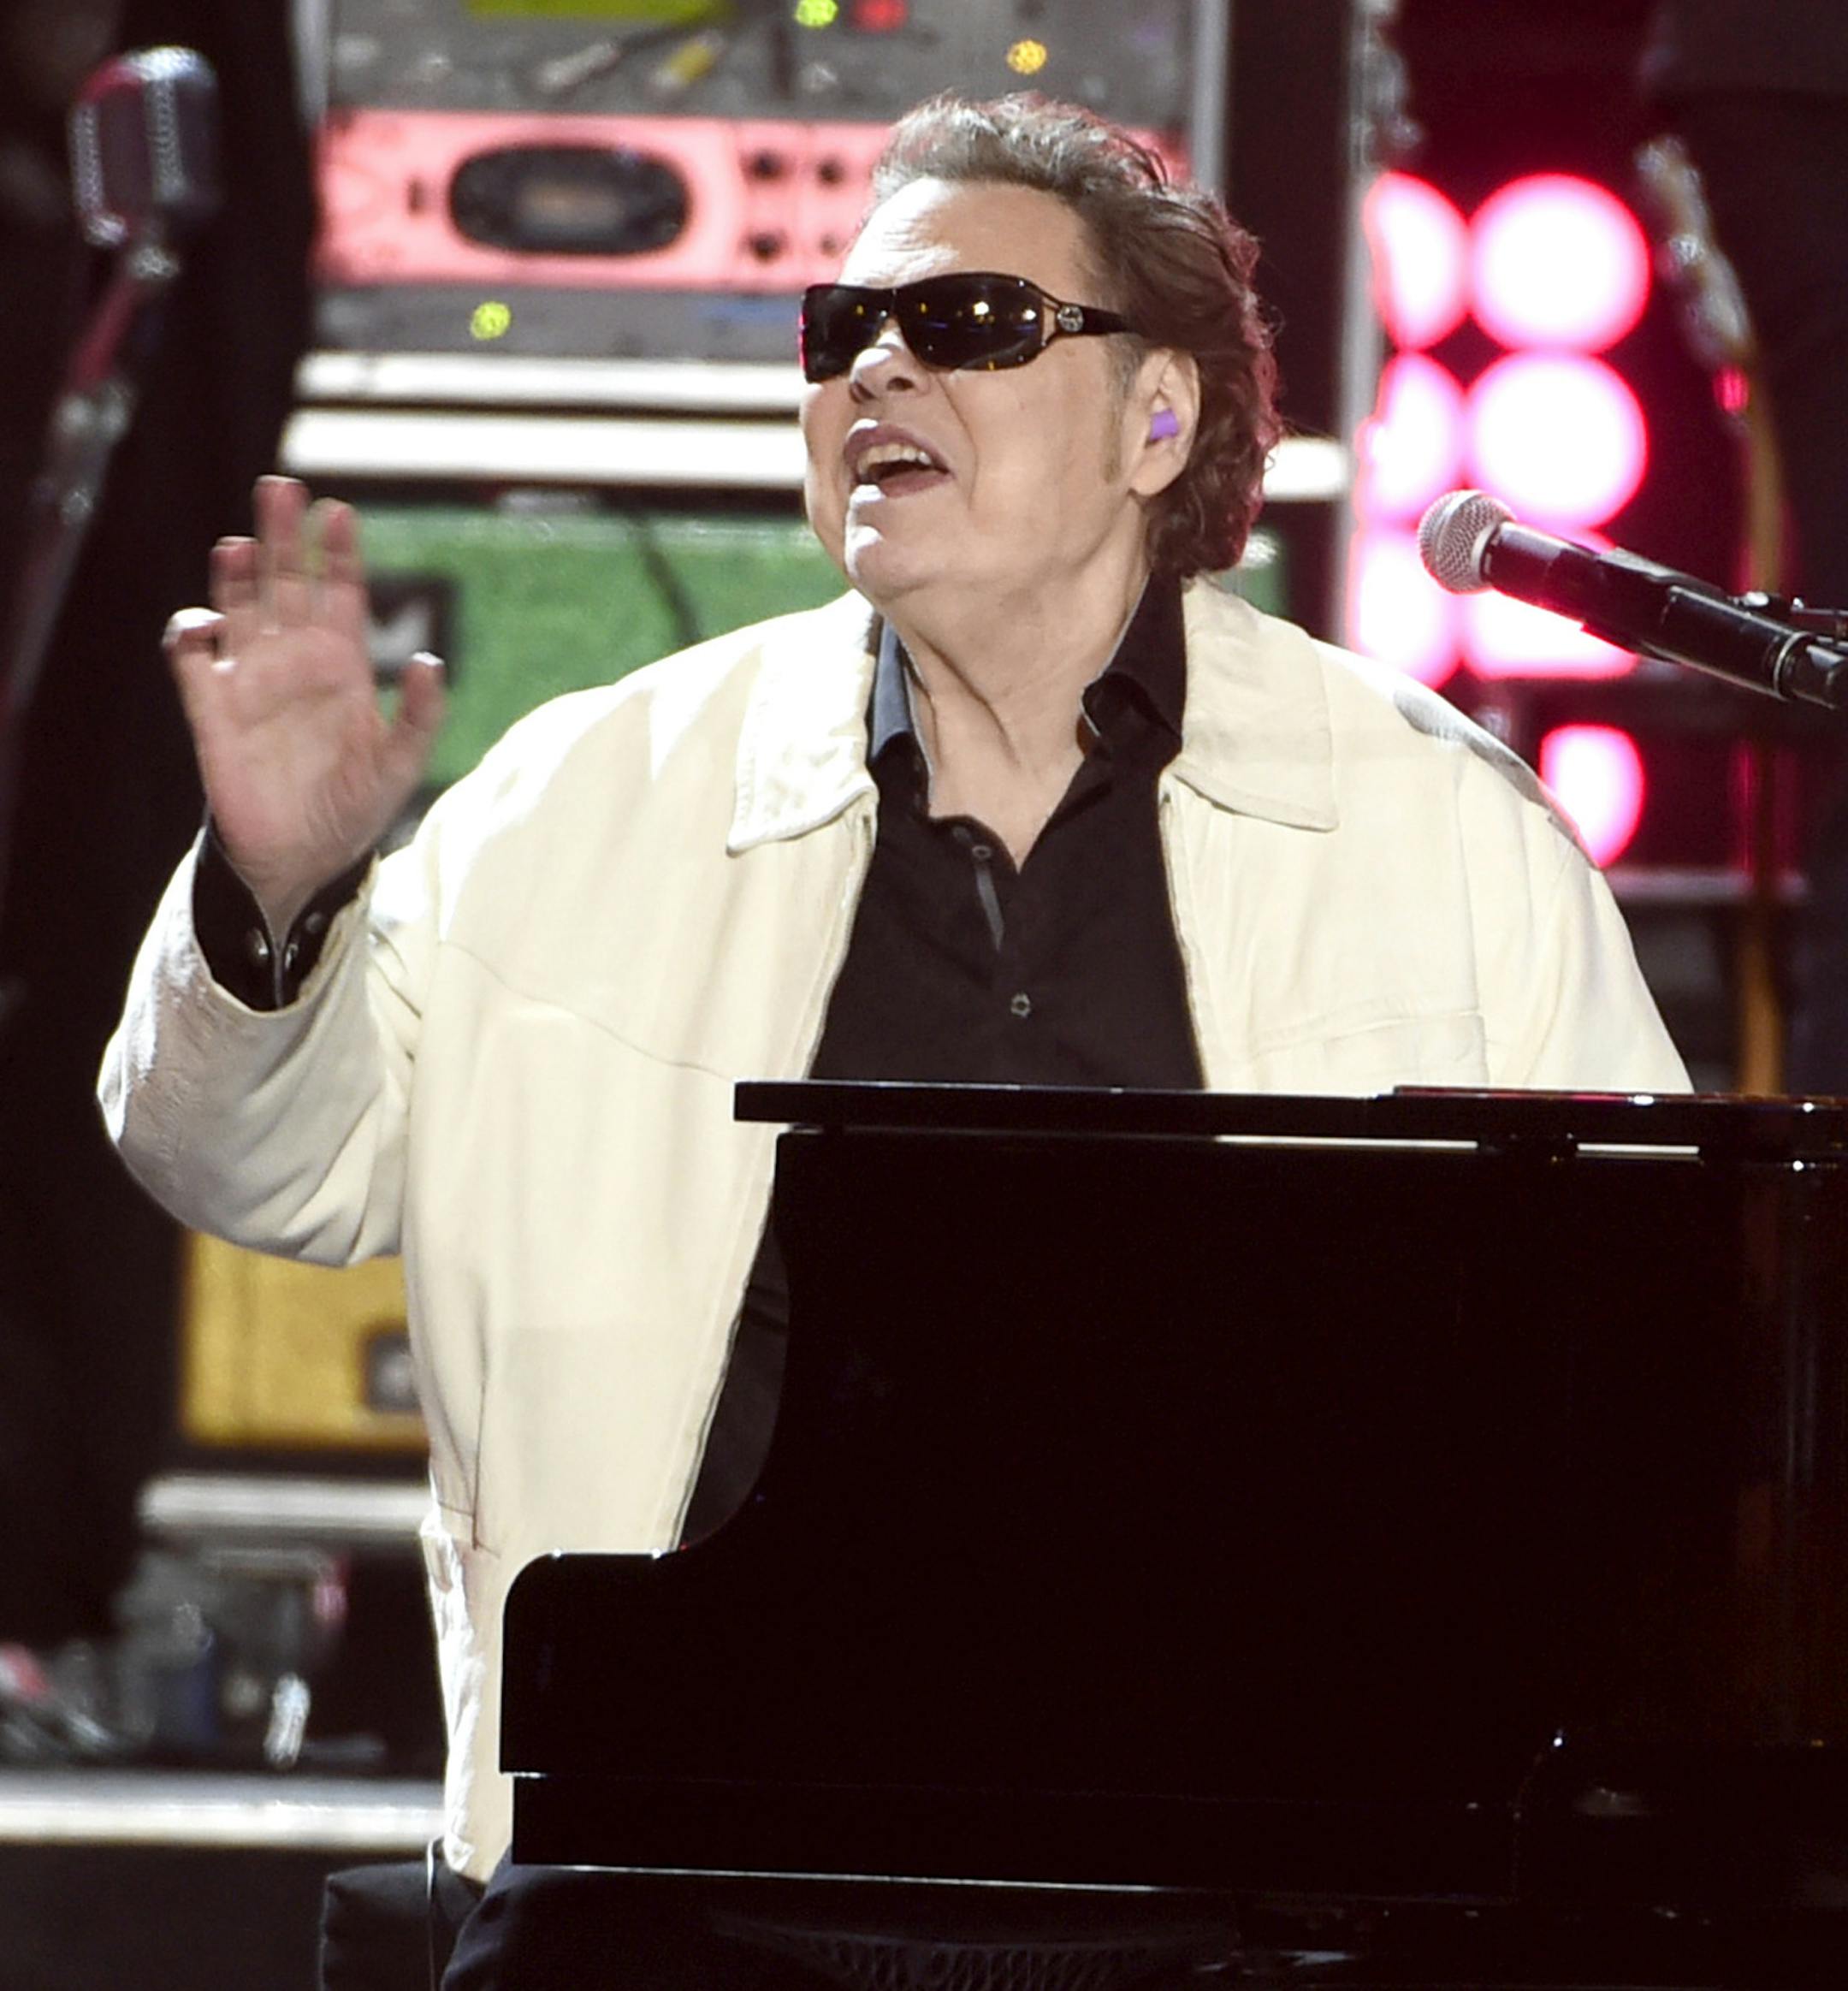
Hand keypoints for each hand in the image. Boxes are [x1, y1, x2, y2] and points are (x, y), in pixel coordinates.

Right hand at [165, 476, 444, 938]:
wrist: (306, 858)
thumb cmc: (355, 809)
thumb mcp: (401, 765)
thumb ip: (421, 717)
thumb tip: (433, 665)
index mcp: (343, 666)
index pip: (339, 592)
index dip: (337, 552)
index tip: (339, 511)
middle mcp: (294, 662)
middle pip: (285, 582)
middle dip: (283, 536)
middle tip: (281, 488)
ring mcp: (251, 681)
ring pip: (238, 608)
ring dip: (236, 575)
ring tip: (242, 545)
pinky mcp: (212, 710)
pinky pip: (192, 661)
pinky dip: (191, 636)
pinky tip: (206, 624)